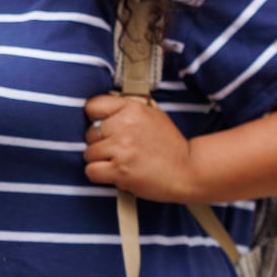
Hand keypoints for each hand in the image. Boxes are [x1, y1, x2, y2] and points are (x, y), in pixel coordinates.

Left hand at [82, 92, 198, 202]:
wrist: (188, 170)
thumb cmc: (170, 146)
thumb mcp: (155, 116)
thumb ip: (129, 109)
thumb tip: (106, 101)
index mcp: (133, 108)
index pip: (93, 105)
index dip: (96, 118)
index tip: (105, 127)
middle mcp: (125, 125)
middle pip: (89, 133)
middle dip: (100, 143)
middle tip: (120, 150)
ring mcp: (121, 148)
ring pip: (88, 153)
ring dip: (101, 161)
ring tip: (122, 162)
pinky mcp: (119, 170)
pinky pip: (91, 171)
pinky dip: (101, 175)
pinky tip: (117, 173)